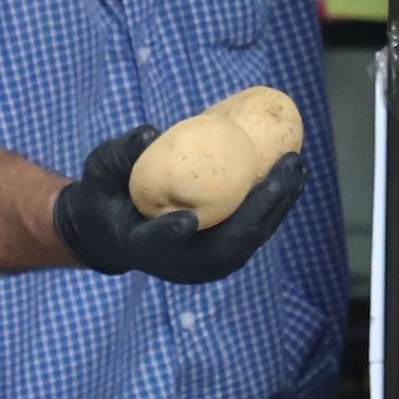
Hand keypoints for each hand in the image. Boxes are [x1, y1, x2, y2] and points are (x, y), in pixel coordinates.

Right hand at [54, 126, 305, 282]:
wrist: (115, 228)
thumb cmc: (107, 192)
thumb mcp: (102, 170)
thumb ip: (121, 155)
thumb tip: (148, 134)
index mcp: (139, 246)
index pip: (155, 245)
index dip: (170, 235)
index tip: (186, 219)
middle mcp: (177, 263)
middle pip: (224, 246)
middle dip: (260, 209)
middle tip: (283, 167)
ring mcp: (204, 264)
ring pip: (248, 241)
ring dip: (277, 207)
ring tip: (296, 169)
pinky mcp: (222, 254)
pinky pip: (254, 232)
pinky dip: (274, 206)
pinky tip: (292, 177)